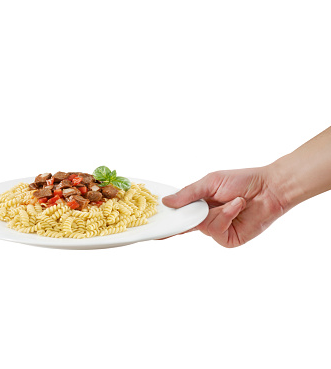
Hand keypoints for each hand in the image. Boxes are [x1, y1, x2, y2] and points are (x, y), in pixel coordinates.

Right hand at [162, 166, 286, 247]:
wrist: (269, 188)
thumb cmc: (242, 181)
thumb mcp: (210, 182)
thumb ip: (188, 194)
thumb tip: (166, 203)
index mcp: (198, 205)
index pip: (178, 215)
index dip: (166, 221)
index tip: (151, 226)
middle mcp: (205, 219)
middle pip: (186, 223)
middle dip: (191, 213)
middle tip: (201, 204)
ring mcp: (217, 230)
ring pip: (202, 226)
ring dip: (217, 211)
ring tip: (233, 200)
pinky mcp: (228, 239)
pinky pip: (217, 230)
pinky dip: (226, 216)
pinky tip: (237, 207)